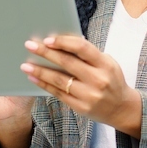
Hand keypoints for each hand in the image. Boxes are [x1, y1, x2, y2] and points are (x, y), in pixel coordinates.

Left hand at [21, 35, 142, 137]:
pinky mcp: (81, 107)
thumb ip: (88, 55)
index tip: (48, 39)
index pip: (82, 48)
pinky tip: (34, 78)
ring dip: (40, 71)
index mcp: (105, 64)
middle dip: (46, 53)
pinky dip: (44, 85)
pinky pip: (58, 93)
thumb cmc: (111, 80)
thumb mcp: (107, 64)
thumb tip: (62, 42)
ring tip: (25, 64)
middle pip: (67, 62)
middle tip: (30, 45)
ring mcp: (89, 95)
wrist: (121, 108)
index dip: (63, 42)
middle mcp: (98, 79)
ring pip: (60, 80)